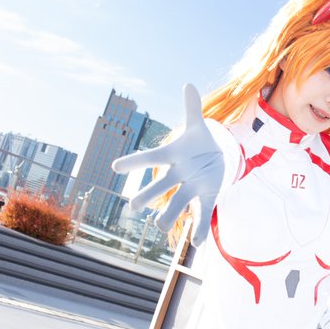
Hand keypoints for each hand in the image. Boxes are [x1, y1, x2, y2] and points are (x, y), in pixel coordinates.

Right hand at [112, 84, 224, 245]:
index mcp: (173, 156)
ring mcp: (190, 188)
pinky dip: (199, 229)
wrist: (214, 160)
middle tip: (134, 205)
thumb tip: (189, 85)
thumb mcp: (198, 127)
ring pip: (178, 204)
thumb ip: (192, 108)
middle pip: (160, 185)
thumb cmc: (199, 144)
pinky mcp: (206, 197)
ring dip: (169, 217)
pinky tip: (197, 243)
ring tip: (162, 228)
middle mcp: (177, 174)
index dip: (134, 162)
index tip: (115, 166)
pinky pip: (201, 214)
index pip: (150, 157)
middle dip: (147, 194)